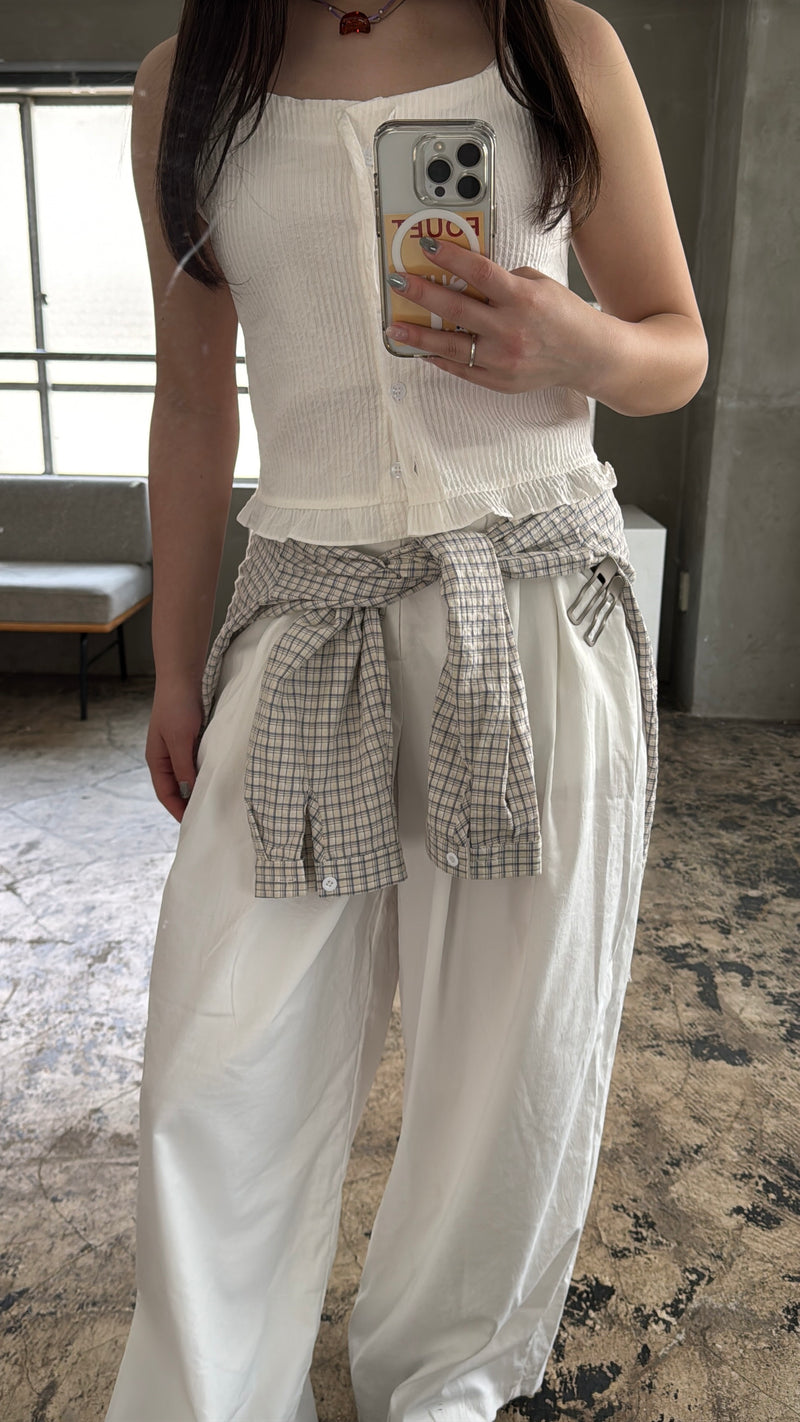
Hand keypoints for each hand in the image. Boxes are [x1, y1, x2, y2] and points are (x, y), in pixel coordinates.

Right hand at [145, 680, 203, 821]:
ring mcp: (178, 747)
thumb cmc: (177, 706)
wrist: (182, 676)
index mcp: (157, 760)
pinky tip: (218, 777)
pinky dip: (205, 772)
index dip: (177, 810)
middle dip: (188, 803)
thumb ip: (184, 767)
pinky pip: (197, 762)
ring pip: (188, 775)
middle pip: (176, 788)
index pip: (166, 794)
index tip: (192, 824)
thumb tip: (191, 793)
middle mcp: (166, 756)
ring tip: (214, 801)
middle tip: (207, 817)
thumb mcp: (180, 740)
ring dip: (198, 788)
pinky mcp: (191, 738)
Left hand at [385, 236, 598, 394]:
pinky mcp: (499, 381)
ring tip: (394, 328)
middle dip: (421, 293)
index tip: (426, 247)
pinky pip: (460, 369)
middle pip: (454, 308)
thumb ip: (504, 280)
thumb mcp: (540, 285)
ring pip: (450, 345)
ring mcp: (502, 359)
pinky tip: (420, 350)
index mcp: (521, 298)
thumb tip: (466, 277)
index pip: (477, 272)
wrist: (587, 355)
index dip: (449, 257)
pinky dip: (438, 359)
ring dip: (417, 336)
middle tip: (397, 282)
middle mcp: (509, 330)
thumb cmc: (564, 316)